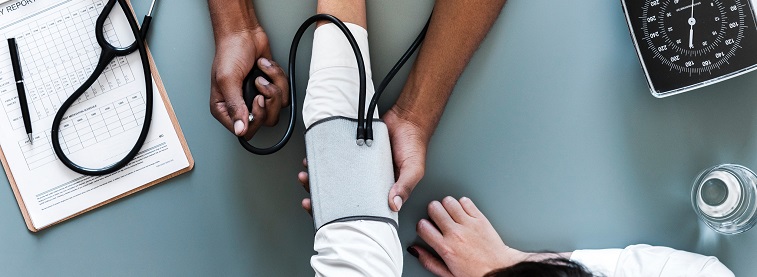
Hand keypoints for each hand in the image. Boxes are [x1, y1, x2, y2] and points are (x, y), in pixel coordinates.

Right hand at [209, 27, 289, 138]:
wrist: (243, 33)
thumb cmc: (230, 52)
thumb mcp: (227, 80)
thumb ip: (234, 107)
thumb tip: (240, 130)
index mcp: (224, 109)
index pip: (244, 131)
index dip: (255, 119)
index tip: (257, 100)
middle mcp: (241, 106)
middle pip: (264, 121)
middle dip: (268, 100)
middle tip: (260, 85)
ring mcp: (257, 97)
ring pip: (277, 108)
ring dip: (273, 85)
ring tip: (261, 73)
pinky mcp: (270, 88)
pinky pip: (284, 93)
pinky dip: (277, 77)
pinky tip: (265, 67)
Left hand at [296, 105, 429, 212]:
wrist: (408, 118)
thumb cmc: (414, 146)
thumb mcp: (414, 169)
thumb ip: (404, 185)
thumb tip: (394, 204)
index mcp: (381, 192)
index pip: (358, 209)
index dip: (340, 214)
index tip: (325, 215)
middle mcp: (367, 182)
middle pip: (340, 195)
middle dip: (321, 197)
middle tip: (308, 195)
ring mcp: (358, 167)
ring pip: (334, 177)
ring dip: (318, 178)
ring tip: (307, 175)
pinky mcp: (352, 152)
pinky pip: (335, 158)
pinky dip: (324, 159)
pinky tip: (314, 160)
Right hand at [409, 197, 527, 276]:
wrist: (500, 270)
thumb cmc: (476, 274)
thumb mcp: (448, 274)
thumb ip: (429, 261)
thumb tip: (415, 250)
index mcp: (446, 248)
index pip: (422, 226)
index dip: (422, 226)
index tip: (426, 228)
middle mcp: (456, 234)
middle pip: (434, 208)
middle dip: (433, 212)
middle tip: (438, 218)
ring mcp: (469, 224)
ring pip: (448, 201)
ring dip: (447, 206)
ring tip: (451, 214)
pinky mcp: (480, 219)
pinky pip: (466, 201)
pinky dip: (462, 204)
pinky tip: (463, 213)